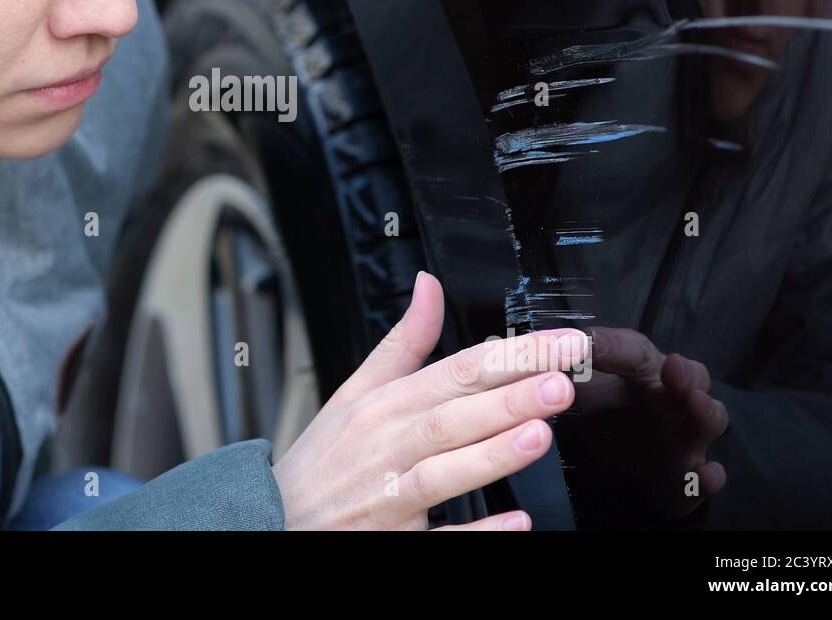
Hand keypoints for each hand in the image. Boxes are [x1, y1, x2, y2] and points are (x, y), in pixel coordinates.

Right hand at [271, 271, 588, 529]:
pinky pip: (437, 541)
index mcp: (383, 406)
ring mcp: (388, 498)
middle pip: (451, 417)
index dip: (510, 356)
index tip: (560, 344)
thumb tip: (429, 286)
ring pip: (443, 473)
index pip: (453, 371)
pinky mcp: (390, 544)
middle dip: (508, 398)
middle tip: (560, 381)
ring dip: (491, 453)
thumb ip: (402, 341)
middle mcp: (387, 448)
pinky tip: (516, 522)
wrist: (271, 521)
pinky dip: (475, 533)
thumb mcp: (354, 391)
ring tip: (540, 434)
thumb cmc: (322, 460)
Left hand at [559, 326, 728, 519]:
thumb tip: (549, 348)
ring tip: (695, 402)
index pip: (635, 353)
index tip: (593, 341)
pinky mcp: (683, 479)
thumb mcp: (574, 385)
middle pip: (692, 379)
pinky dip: (709, 477)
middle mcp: (671, 400)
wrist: (596, 463)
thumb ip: (563, 365)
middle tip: (673, 366)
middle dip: (685, 373)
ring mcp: (684, 439)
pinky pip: (704, 479)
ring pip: (709, 421)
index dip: (616, 347)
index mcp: (642, 371)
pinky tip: (704, 474)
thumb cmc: (592, 410)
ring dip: (705, 412)